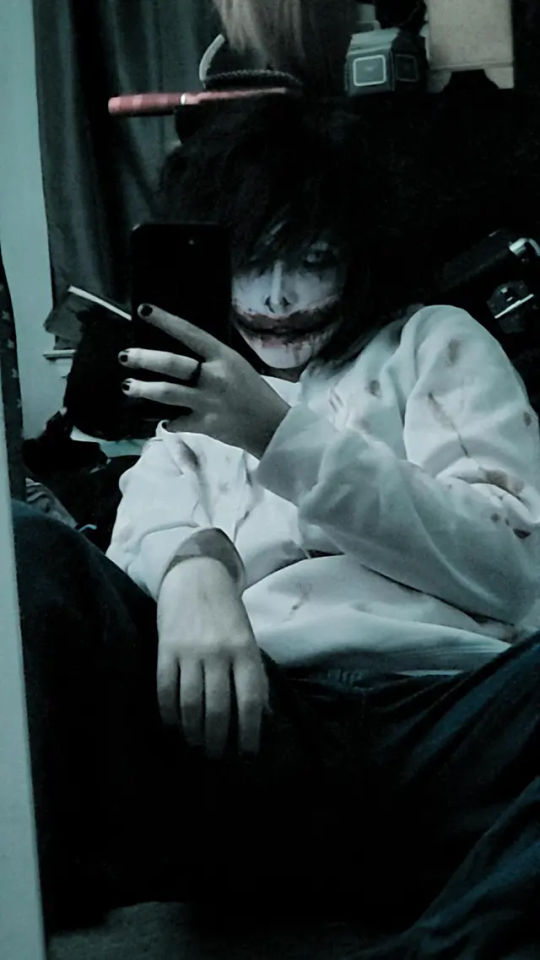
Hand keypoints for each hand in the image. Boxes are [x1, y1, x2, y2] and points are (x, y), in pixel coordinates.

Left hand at [119, 304, 289, 458]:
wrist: (271, 426)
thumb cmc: (254, 392)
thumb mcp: (236, 366)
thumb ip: (211, 360)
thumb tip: (181, 355)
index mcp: (224, 357)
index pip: (190, 333)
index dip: (166, 321)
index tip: (144, 311)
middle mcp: (214, 377)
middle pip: (172, 364)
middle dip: (144, 359)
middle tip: (124, 356)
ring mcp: (208, 402)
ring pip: (168, 393)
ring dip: (144, 389)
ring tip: (127, 387)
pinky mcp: (205, 425)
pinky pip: (177, 422)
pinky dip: (168, 421)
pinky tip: (162, 420)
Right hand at [156, 557, 269, 758]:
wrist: (196, 577)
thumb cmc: (227, 615)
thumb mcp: (249, 640)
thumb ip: (255, 676)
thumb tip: (263, 717)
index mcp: (245, 650)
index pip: (250, 699)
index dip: (249, 731)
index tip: (247, 753)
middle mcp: (219, 652)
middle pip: (218, 708)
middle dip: (218, 739)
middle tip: (217, 755)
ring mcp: (190, 651)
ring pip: (191, 704)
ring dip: (193, 732)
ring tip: (196, 744)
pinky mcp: (166, 649)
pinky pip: (165, 689)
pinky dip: (169, 713)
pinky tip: (174, 725)